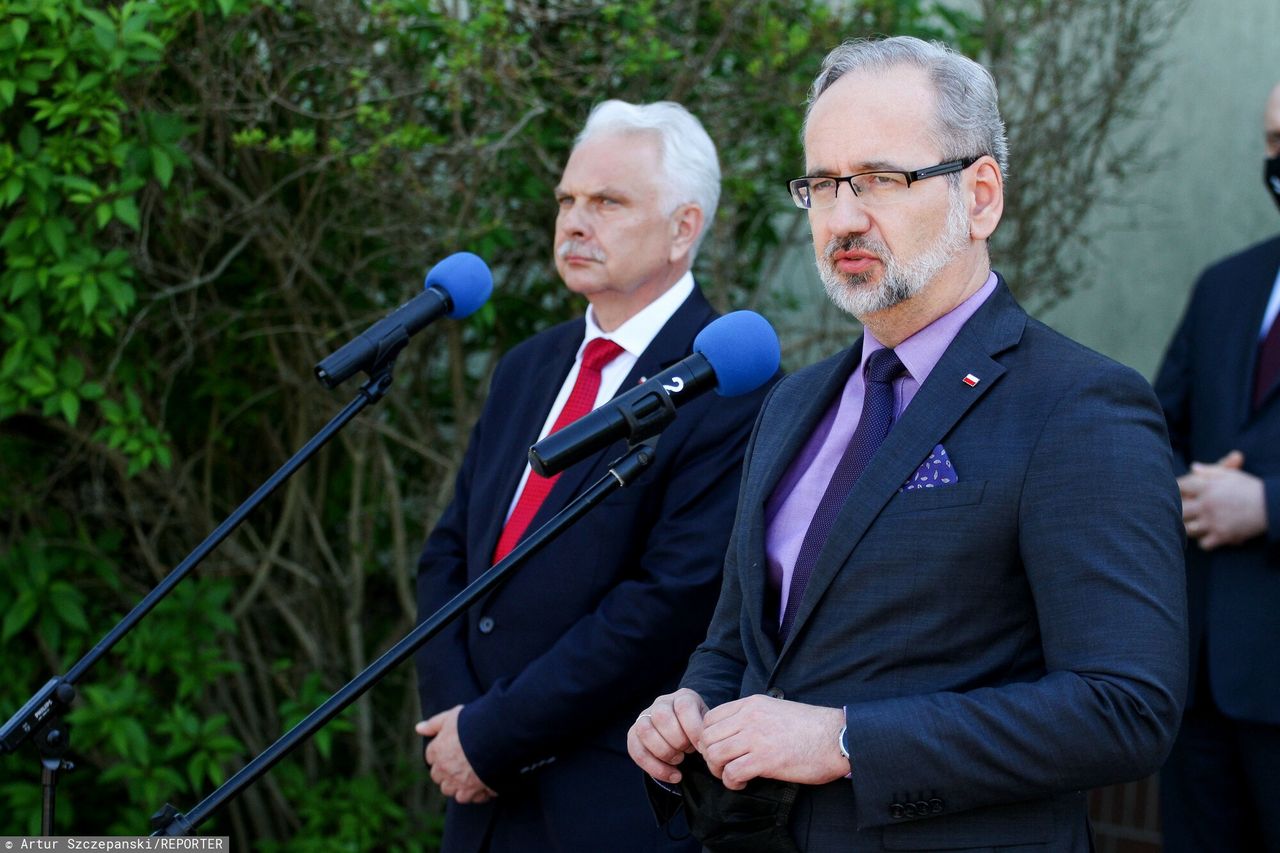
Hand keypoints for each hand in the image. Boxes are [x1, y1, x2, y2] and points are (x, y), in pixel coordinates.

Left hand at [415, 705, 495, 803]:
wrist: (498, 736)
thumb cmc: (474, 724)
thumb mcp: (452, 716)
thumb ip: (434, 724)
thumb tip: (418, 728)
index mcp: (437, 750)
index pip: (431, 757)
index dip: (441, 754)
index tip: (452, 750)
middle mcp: (444, 769)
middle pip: (439, 777)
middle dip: (447, 772)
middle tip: (461, 763)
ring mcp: (457, 782)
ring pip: (451, 790)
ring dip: (458, 785)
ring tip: (472, 775)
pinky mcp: (473, 790)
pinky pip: (469, 798)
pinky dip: (475, 793)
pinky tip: (483, 783)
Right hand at [627, 688, 708, 784]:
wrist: (687, 735)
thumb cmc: (700, 733)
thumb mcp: (708, 727)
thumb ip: (708, 732)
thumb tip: (708, 749)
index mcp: (683, 697)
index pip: (684, 707)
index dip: (693, 729)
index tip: (702, 748)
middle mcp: (661, 703)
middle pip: (661, 716)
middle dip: (676, 740)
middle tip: (687, 752)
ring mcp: (645, 716)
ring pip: (645, 730)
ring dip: (663, 751)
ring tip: (678, 761)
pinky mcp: (633, 733)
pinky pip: (636, 749)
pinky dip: (653, 767)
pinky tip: (671, 775)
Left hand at [697, 694, 846, 790]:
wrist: (838, 737)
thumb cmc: (811, 727)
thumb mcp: (776, 709)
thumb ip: (752, 716)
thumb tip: (734, 733)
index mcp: (751, 704)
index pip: (710, 718)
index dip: (708, 738)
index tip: (719, 750)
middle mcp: (749, 717)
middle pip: (707, 737)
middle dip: (709, 756)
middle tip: (723, 766)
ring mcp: (756, 738)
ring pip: (714, 754)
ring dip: (718, 770)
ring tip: (732, 776)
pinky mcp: (765, 760)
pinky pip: (731, 773)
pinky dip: (731, 782)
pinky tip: (743, 784)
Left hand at [1179, 450, 1267, 549]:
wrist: (1271, 505)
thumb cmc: (1250, 488)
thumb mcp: (1230, 475)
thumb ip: (1209, 471)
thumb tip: (1193, 467)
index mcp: (1206, 486)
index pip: (1179, 486)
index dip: (1176, 489)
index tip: (1176, 493)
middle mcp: (1206, 504)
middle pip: (1178, 510)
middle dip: (1179, 511)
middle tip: (1183, 513)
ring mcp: (1212, 521)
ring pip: (1187, 529)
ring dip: (1190, 527)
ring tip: (1196, 525)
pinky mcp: (1222, 535)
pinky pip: (1203, 544)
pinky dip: (1205, 542)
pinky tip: (1210, 537)